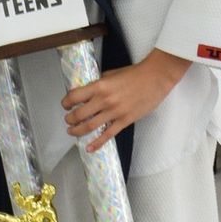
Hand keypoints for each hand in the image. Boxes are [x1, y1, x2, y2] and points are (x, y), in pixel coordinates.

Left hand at [62, 50, 190, 152]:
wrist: (155, 78)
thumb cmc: (135, 73)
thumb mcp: (112, 73)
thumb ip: (100, 83)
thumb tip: (89, 91)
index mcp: (100, 86)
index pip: (75, 96)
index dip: (66, 102)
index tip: (65, 105)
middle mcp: (104, 100)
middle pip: (79, 114)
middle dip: (69, 119)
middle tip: (67, 120)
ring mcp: (114, 112)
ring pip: (89, 126)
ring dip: (77, 131)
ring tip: (72, 131)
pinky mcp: (124, 121)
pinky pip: (107, 135)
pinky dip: (97, 143)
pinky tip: (89, 148)